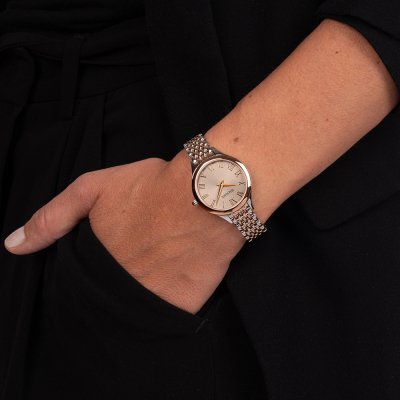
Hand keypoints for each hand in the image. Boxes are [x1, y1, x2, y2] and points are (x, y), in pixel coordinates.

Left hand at [4, 150, 245, 312]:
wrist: (207, 196)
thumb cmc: (152, 187)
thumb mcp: (94, 189)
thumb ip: (53, 217)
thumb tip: (14, 247)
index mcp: (96, 260)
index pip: (79, 281)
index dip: (89, 271)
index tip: (105, 258)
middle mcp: (118, 285)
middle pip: (103, 296)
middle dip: (112, 282)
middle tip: (132, 260)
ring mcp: (149, 298)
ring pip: (131, 309)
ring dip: (137, 294)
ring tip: (151, 270)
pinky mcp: (180, 307)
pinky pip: (163, 315)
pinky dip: (162, 304)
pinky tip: (170, 283)